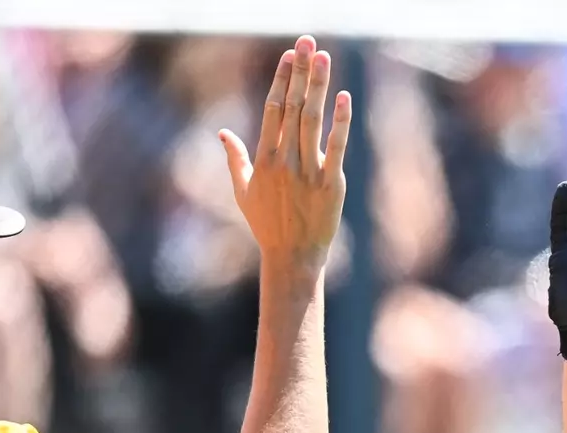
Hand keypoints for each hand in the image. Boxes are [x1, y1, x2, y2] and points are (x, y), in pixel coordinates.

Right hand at [220, 36, 351, 273]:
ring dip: (318, 87)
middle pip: (293, 106)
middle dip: (300, 72)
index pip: (273, 108)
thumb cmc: (267, 225)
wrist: (292, 257)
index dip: (281, 79)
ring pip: (313, 120)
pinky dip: (340, 123)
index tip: (289, 55)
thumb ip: (236, 159)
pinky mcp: (331, 184)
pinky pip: (336, 148)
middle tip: (308, 42)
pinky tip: (344, 99)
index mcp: (264, 158)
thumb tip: (222, 132)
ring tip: (324, 58)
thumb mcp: (243, 191)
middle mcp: (285, 160)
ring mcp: (308, 171)